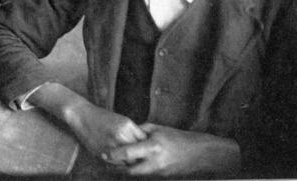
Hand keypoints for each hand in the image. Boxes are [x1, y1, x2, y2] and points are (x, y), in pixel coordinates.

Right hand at [61, 98, 146, 157]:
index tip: (144, 148)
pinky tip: (118, 157)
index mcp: (127, 125)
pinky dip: (120, 162)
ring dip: (130, 160)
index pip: (144, 140)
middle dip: (139, 155)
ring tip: (128, 158)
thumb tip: (144, 145)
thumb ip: (132, 132)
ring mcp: (112, 144)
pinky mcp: (103, 152)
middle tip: (138, 156)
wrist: (81, 116)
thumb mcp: (120, 120)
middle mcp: (121, 135)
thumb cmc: (101, 117)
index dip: (145, 145)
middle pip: (138, 152)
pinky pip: (118, 163)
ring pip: (129, 160)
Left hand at [103, 123, 240, 175]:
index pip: (127, 154)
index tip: (104, 153)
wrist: (200, 154)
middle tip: (106, 161)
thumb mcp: (158, 129)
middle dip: (116, 167)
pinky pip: (145, 175)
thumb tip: (126, 134)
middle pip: (129, 171)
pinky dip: (137, 170)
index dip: (114, 155)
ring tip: (115, 163)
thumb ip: (140, 131)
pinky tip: (131, 165)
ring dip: (126, 170)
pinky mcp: (162, 176)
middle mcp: (154, 162)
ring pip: (136, 175)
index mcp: (152, 147)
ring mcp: (159, 172)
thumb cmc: (178, 137)